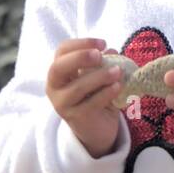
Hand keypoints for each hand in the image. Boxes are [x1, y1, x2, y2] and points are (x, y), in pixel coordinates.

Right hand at [46, 37, 125, 158]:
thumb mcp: (99, 77)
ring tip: (118, 71)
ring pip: (77, 87)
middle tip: (100, 55)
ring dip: (100, 77)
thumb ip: (102, 64)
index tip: (103, 43)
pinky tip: (118, 86)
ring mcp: (62, 104)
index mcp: (59, 72)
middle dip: (80, 58)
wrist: (98, 129)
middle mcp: (55, 87)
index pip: (62, 51)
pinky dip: (106, 93)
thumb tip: (111, 50)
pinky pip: (91, 103)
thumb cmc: (96, 97)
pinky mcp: (75, 118)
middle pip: (58, 67)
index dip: (80, 44)